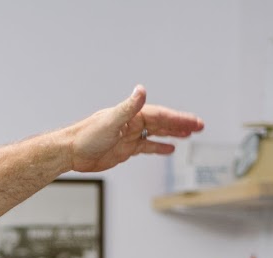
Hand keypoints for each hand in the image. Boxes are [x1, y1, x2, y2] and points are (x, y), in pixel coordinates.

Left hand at [67, 85, 203, 172]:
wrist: (72, 151)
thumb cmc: (87, 135)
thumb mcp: (111, 120)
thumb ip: (128, 106)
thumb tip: (141, 89)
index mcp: (133, 115)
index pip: (162, 116)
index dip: (179, 119)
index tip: (195, 123)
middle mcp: (133, 124)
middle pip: (163, 123)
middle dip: (182, 125)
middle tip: (200, 127)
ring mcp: (130, 137)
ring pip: (157, 134)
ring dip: (173, 133)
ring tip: (190, 134)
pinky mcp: (125, 150)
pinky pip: (146, 147)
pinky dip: (158, 147)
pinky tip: (170, 149)